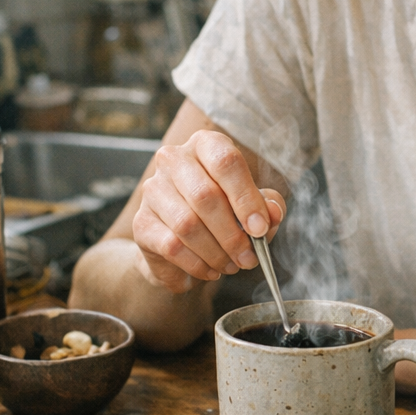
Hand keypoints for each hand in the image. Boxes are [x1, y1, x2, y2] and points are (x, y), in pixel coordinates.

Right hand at [132, 130, 285, 292]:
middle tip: (249, 258)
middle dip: (233, 234)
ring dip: (216, 252)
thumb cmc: (223, 210)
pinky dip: (197, 264)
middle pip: (205, 195)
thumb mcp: (252, 203)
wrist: (180, 240)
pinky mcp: (141, 222)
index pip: (226, 161)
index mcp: (206, 145)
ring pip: (187, 224)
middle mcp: (174, 159)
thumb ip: (268, 205)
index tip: (260, 229)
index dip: (246, 197)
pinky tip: (210, 269)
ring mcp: (153, 189)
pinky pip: (172, 246)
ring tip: (232, 265)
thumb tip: (273, 213)